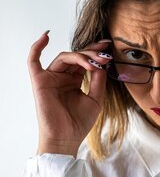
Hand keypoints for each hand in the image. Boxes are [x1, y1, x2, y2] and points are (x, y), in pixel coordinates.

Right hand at [28, 31, 110, 156]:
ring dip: (80, 56)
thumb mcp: (96, 100)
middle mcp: (62, 77)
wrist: (66, 139)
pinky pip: (33, 61)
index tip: (108, 47)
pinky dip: (37, 47)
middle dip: (91, 54)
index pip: (85, 61)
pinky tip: (46, 36)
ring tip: (94, 62)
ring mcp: (50, 78)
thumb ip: (98, 81)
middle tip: (104, 56)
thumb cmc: (78, 123)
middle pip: (76, 57)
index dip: (95, 52)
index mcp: (75, 81)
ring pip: (64, 57)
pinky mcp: (40, 81)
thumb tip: (101, 63)